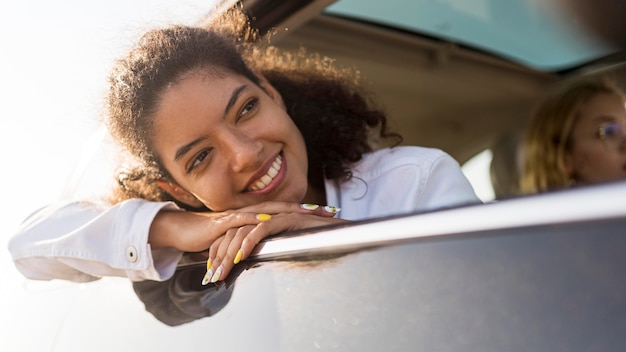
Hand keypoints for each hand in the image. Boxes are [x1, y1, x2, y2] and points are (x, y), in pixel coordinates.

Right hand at [147, 202, 343, 281]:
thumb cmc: (211, 237)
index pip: (284, 212)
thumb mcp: (238, 240)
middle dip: (306, 209)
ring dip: (288, 212)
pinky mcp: (223, 223)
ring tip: (307, 213)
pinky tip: (268, 220)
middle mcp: (249, 212)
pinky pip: (241, 220)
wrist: (184, 231)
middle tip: (329, 211)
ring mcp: (237, 216)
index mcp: (254, 216)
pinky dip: (255, 220)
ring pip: (267, 211)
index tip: (327, 214)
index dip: (305, 212)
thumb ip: (254, 241)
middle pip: (283, 208)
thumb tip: (271, 248)